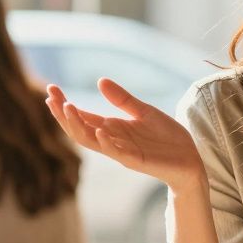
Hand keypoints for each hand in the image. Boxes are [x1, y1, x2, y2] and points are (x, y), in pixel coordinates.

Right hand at [46, 79, 204, 191]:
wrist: (191, 159)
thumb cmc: (167, 138)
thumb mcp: (145, 112)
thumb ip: (123, 100)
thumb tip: (100, 81)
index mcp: (113, 128)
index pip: (82, 116)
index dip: (65, 105)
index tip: (51, 89)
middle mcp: (113, 140)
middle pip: (80, 129)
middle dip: (63, 114)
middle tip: (51, 97)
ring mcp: (122, 151)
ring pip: (91, 141)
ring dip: (78, 126)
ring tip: (67, 108)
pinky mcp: (136, 161)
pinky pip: (116, 153)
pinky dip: (106, 143)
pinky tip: (98, 131)